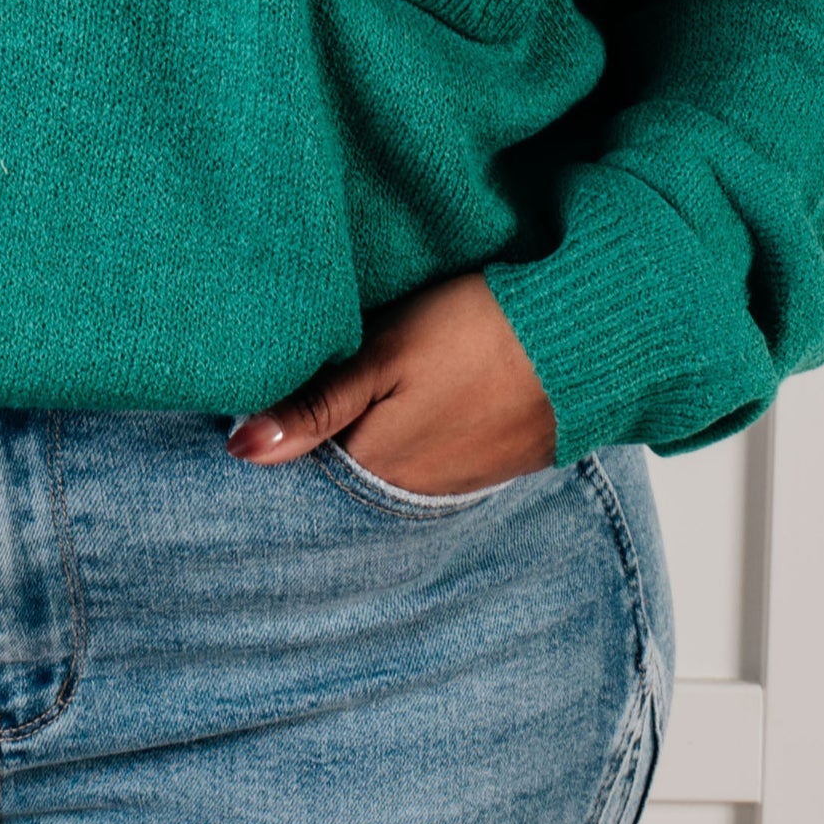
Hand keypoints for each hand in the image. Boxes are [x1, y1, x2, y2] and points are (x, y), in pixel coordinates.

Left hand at [226, 271, 556, 492]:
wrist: (584, 337)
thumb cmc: (475, 333)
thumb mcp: (384, 356)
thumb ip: (315, 406)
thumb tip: (240, 449)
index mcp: (380, 467)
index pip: (310, 467)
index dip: (288, 435)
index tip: (262, 405)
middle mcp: (418, 489)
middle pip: (352, 469)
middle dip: (328, 439)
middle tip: (309, 392)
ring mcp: (461, 479)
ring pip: (394, 464)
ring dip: (376, 435)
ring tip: (362, 393)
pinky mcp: (497, 460)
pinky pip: (437, 459)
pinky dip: (418, 435)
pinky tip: (419, 402)